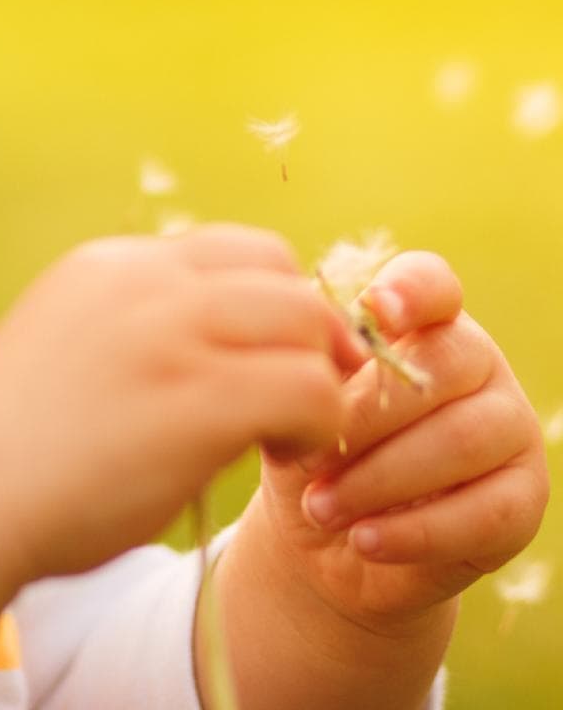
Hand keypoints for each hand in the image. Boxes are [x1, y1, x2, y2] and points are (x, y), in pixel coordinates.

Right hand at [0, 224, 367, 581]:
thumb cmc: (16, 441)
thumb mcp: (68, 339)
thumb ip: (131, 323)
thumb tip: (209, 339)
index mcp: (111, 266)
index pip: (237, 249)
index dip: (274, 302)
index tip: (272, 358)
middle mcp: (143, 283)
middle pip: (283, 275)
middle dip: (310, 335)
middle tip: (301, 399)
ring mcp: (170, 336)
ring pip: (306, 323)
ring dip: (319, 380)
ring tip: (289, 434)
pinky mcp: (198, 401)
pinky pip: (309, 390)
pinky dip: (317, 425)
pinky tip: (282, 457)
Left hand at [250, 248, 549, 633]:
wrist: (330, 532)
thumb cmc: (311, 441)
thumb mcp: (299, 397)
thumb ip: (312, 365)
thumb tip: (315, 356)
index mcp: (423, 320)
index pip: (433, 284)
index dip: (410, 290)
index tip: (375, 310)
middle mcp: (478, 363)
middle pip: (440, 366)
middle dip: (364, 415)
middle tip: (306, 457)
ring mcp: (511, 429)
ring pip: (460, 440)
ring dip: (379, 479)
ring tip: (319, 506)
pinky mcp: (524, 498)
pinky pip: (483, 512)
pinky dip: (414, 531)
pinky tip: (363, 539)